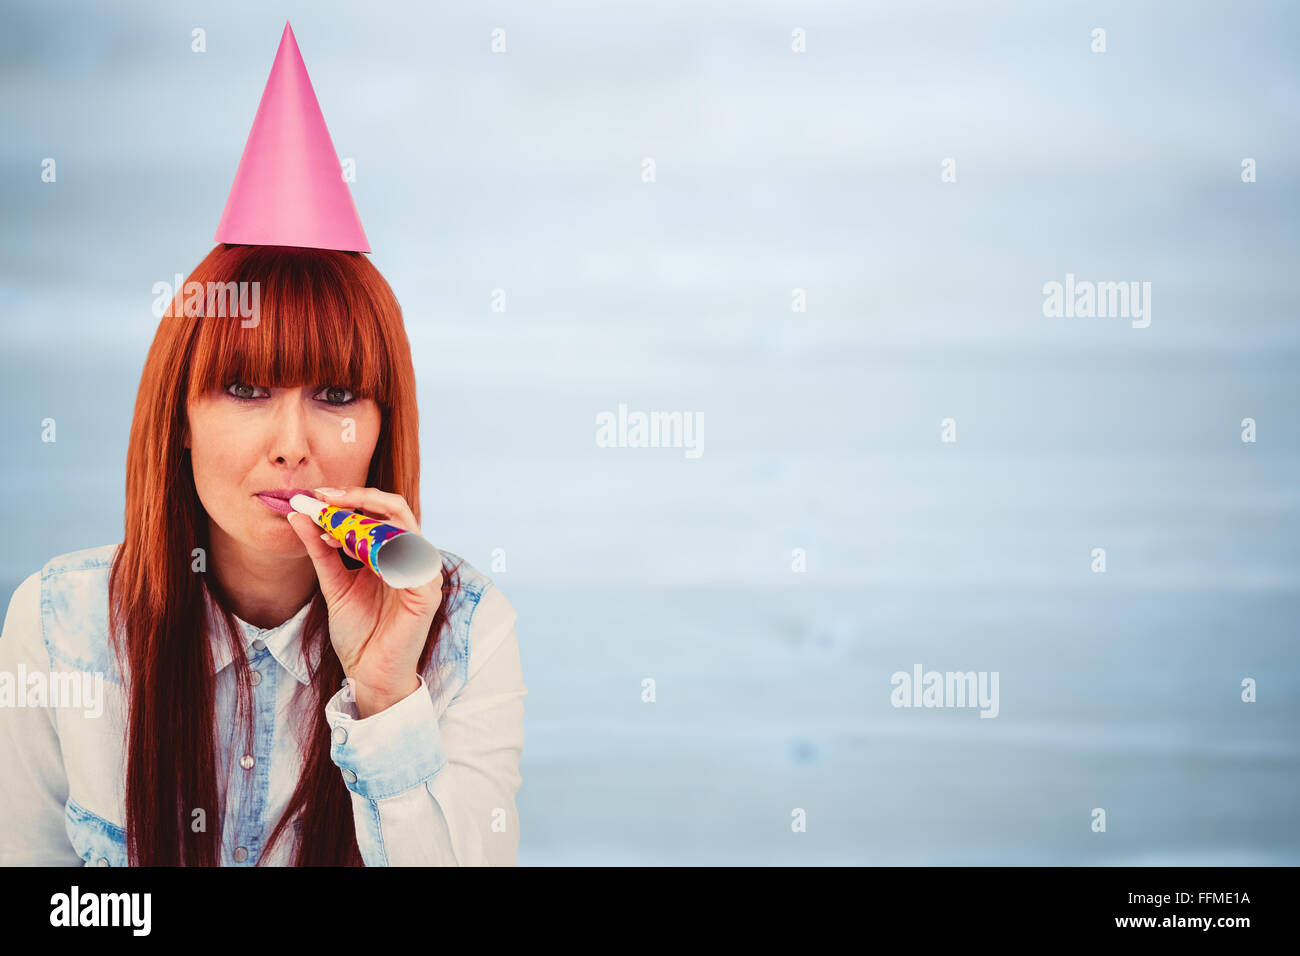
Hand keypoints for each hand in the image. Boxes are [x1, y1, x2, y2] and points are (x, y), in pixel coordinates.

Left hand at [285, 486, 443, 717]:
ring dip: (364, 521)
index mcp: (393, 553)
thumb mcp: (333, 584)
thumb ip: (320, 550)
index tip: (314, 496)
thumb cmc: (358, 632)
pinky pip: (409, 561)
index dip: (349, 497)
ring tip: (330, 524)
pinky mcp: (426, 594)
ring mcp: (422, 574)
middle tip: (322, 497)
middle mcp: (411, 558)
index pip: (378, 511)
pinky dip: (381, 550)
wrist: (369, 675)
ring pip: (403, 528)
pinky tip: (352, 548)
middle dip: (358, 498)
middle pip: (395, 510)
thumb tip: (300, 514)